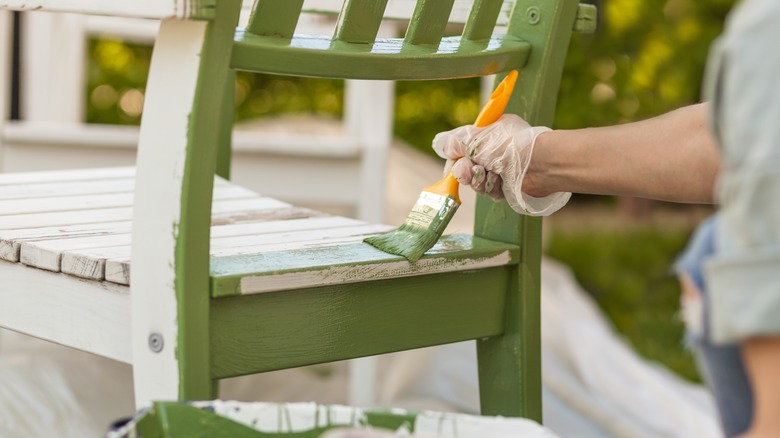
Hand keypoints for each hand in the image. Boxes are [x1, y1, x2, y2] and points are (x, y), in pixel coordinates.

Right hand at [432, 114, 569, 215]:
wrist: (539, 164)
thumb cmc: (508, 146)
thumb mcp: (475, 138)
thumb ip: (455, 142)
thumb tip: (442, 146)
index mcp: (487, 134)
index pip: (463, 147)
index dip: (455, 158)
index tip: (453, 164)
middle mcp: (493, 151)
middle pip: (467, 167)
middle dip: (466, 172)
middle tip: (473, 171)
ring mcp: (501, 169)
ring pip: (477, 182)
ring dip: (480, 181)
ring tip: (491, 175)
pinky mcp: (508, 186)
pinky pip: (490, 192)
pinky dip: (492, 188)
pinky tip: (500, 182)